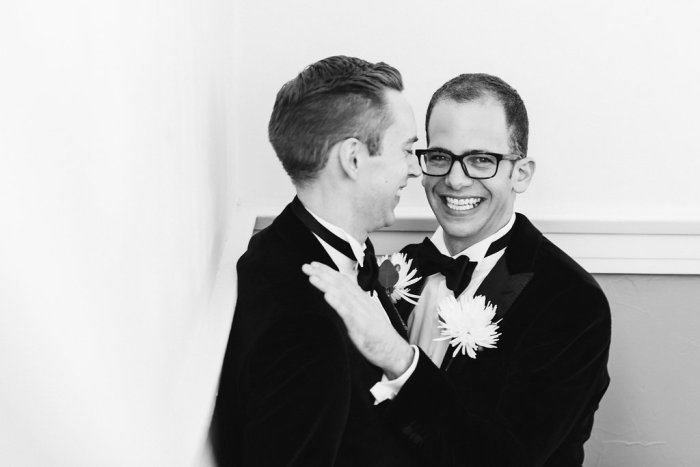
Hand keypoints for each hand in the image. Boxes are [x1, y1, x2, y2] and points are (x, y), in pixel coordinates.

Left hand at [302, 262, 413, 378]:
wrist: (392, 349)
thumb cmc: (378, 334)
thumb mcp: (364, 314)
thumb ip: (352, 305)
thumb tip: (339, 297)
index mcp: (361, 298)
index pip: (342, 280)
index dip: (328, 271)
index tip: (314, 265)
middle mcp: (361, 301)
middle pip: (340, 283)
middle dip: (322, 274)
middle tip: (307, 266)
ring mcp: (361, 312)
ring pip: (341, 294)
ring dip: (326, 284)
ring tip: (313, 277)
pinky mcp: (361, 324)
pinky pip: (347, 312)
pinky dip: (337, 302)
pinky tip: (328, 296)